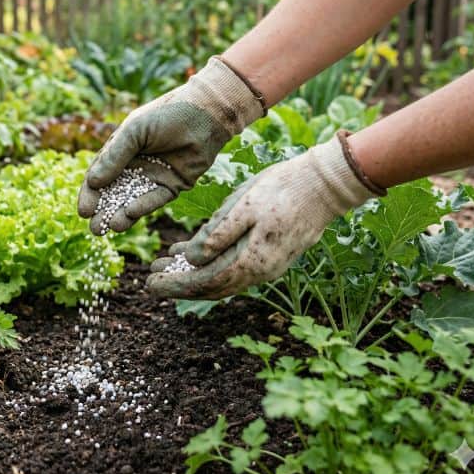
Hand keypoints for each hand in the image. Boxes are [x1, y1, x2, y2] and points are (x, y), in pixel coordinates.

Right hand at [77, 57, 264, 234]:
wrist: (205, 115)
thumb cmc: (166, 116)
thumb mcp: (134, 132)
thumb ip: (114, 157)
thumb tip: (92, 182)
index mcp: (121, 150)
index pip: (100, 175)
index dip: (90, 194)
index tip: (83, 210)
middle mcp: (136, 165)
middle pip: (115, 193)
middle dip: (104, 211)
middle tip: (94, 228)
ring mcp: (154, 176)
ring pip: (133, 200)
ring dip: (121, 214)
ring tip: (110, 227)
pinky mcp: (173, 185)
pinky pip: (155, 199)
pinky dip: (142, 207)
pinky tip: (130, 214)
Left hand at [146, 133, 382, 299]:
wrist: (324, 186)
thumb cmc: (283, 190)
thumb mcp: (244, 206)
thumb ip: (217, 235)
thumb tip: (191, 260)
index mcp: (252, 262)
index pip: (205, 283)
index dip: (175, 285)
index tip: (150, 283)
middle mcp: (259, 272)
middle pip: (210, 287)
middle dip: (178, 283)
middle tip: (150, 278)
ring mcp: (266, 266)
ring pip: (220, 277)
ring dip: (190, 273)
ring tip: (162, 263)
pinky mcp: (268, 254)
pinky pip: (231, 266)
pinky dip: (207, 262)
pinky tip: (187, 251)